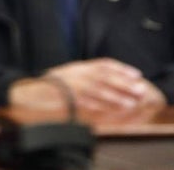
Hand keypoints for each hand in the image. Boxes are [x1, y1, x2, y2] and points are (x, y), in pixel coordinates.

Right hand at [10, 59, 166, 112]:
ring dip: (118, 96)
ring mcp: (75, 86)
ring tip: (132, 102)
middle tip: (140, 89)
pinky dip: (105, 106)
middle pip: (106, 77)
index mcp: (80, 66)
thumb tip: (107, 77)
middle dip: (125, 83)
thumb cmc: (52, 84)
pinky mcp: (72, 99)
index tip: (137, 74)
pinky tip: (115, 110)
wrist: (33, 92)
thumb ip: (87, 74)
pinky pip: (92, 103)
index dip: (122, 68)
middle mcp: (79, 74)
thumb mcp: (70, 73)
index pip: (104, 64)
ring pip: (101, 90)